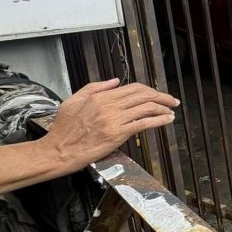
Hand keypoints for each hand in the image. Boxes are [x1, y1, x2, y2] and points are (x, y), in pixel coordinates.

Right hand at [46, 80, 178, 169]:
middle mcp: (108, 106)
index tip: (159, 93)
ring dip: (163, 108)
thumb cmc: (64, 129)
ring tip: (171, 111)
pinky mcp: (117, 134)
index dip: (150, 90)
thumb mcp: (74, 100)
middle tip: (172, 101)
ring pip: (146, 108)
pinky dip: (159, 120)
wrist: (58, 150)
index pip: (132, 88)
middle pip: (143, 96)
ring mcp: (114, 120)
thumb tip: (115, 81)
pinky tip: (167, 120)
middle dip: (162, 97)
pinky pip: (143, 123)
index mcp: (99, 97)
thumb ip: (95, 88)